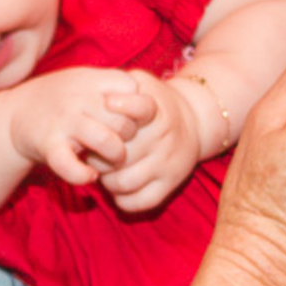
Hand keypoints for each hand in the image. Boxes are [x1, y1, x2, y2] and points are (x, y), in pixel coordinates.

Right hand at [7, 67, 155, 184]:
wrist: (14, 113)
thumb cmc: (61, 99)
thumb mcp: (86, 81)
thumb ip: (114, 85)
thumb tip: (149, 100)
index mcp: (93, 80)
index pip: (135, 92)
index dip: (139, 110)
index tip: (130, 118)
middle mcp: (80, 98)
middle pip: (126, 122)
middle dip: (130, 139)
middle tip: (121, 143)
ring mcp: (64, 121)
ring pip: (108, 142)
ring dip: (115, 156)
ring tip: (109, 161)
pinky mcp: (49, 145)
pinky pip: (71, 166)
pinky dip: (83, 176)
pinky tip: (89, 176)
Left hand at [96, 73, 200, 210]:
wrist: (193, 119)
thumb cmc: (154, 101)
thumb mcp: (142, 83)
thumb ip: (122, 83)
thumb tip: (105, 98)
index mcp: (155, 109)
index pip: (139, 107)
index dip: (119, 107)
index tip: (107, 105)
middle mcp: (162, 137)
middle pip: (119, 153)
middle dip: (97, 154)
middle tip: (92, 151)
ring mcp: (167, 163)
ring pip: (123, 182)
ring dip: (105, 179)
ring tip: (102, 169)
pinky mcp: (171, 184)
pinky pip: (139, 202)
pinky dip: (121, 199)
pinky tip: (116, 186)